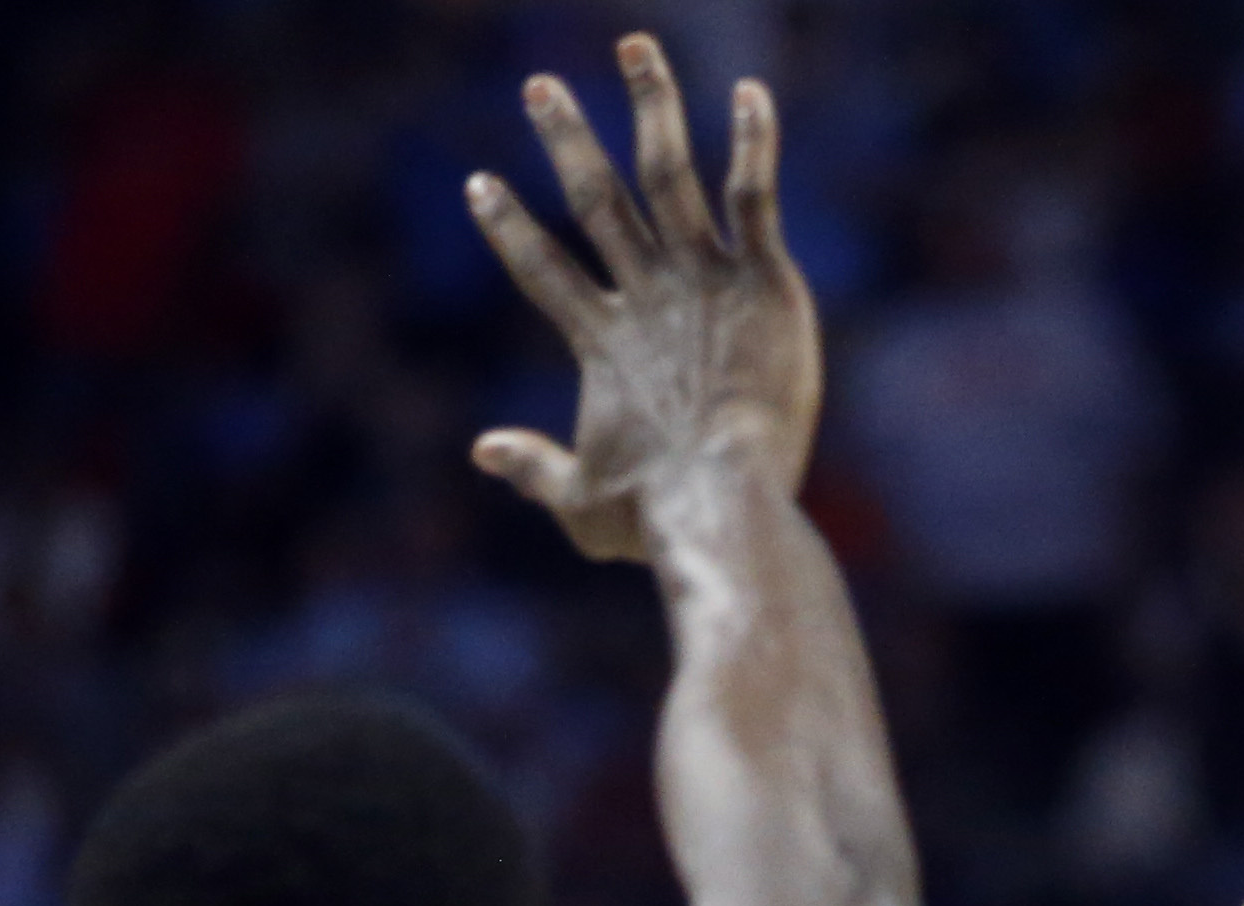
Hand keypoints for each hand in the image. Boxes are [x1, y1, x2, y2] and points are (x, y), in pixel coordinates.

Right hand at [466, 35, 816, 562]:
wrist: (722, 504)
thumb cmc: (654, 519)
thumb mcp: (581, 505)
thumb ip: (534, 469)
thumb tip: (482, 449)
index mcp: (602, 342)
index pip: (543, 271)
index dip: (509, 229)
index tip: (480, 184)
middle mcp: (646, 295)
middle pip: (596, 199)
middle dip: (567, 138)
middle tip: (541, 85)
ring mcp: (704, 280)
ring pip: (669, 171)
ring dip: (650, 104)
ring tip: (636, 44)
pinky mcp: (764, 281)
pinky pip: (754, 195)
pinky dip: (751, 142)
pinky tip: (750, 94)